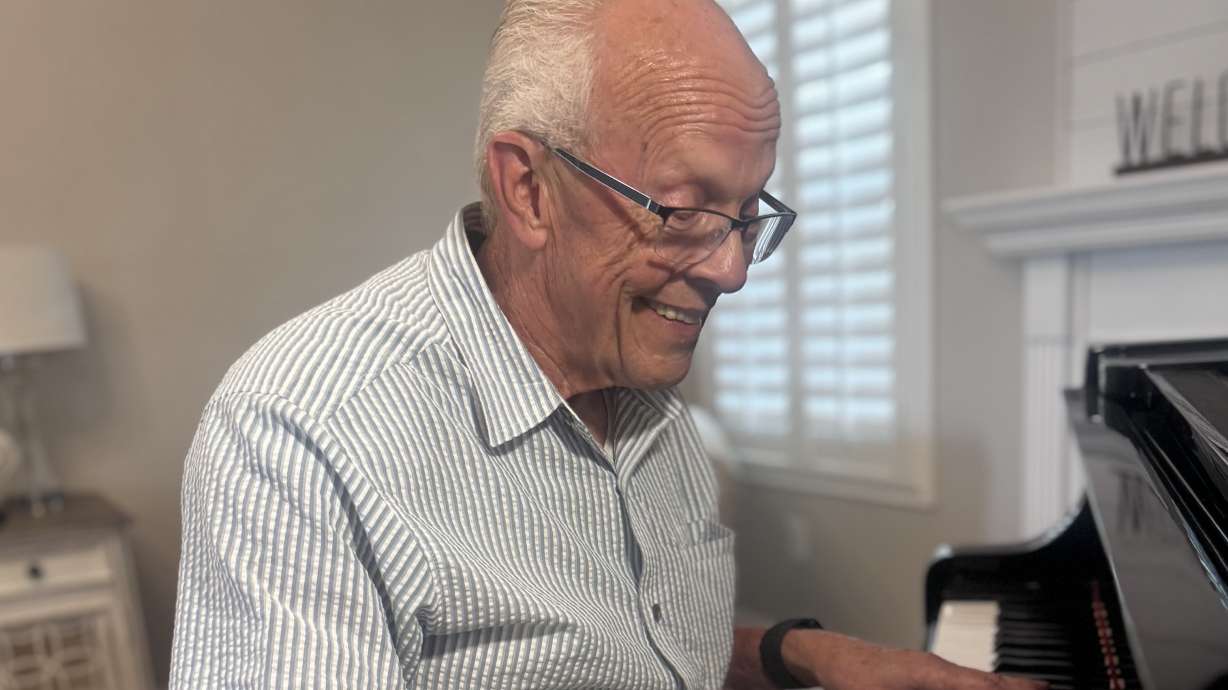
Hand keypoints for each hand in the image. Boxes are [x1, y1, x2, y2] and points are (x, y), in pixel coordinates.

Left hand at [784, 629, 1046, 689]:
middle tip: (1048, 687)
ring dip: (1003, 685)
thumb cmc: (851, 677)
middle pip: (988, 679)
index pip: (982, 685)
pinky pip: (962, 681)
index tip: (1040, 689)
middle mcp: (937, 668)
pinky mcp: (923, 674)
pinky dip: (983, 685)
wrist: (829, 658)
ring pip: (978, 679)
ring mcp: (931, 670)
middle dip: (1019, 685)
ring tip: (1034, 687)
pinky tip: (991, 688)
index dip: (1009, 689)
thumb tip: (958, 682)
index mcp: (931, 674)